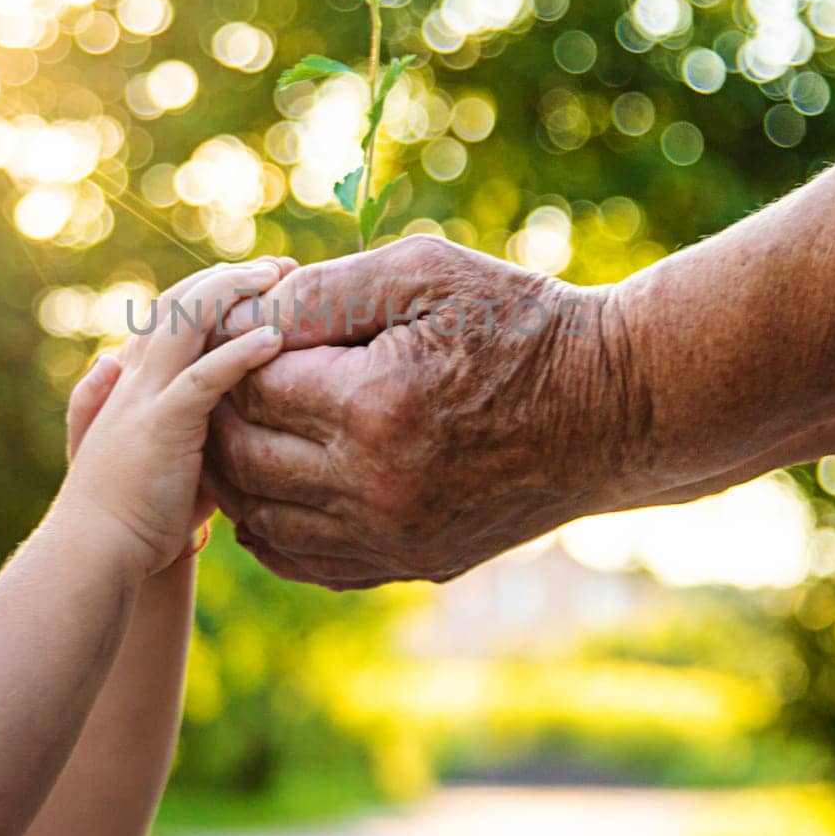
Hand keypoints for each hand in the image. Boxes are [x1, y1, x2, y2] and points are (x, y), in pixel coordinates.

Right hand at [56, 260, 286, 580]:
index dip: (211, 289)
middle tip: (277, 266)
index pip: (169, 313)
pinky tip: (273, 339)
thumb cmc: (135, 515)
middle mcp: (132, 375)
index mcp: (128, 379)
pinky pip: (204, 376)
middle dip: (229, 276)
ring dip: (234, 291)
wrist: (95, 552)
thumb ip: (188, 424)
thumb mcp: (165, 455)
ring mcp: (145, 395)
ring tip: (277, 279)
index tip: (257, 281)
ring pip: (187, 320)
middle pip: (179, 301)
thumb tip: (221, 404)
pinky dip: (239, 352)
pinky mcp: (162, 423)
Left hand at [206, 236, 640, 589]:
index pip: (248, 386)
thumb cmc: (520, 323)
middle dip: (222, 410)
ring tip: (242, 424)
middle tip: (229, 372)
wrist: (612, 407)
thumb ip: (325, 289)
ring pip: (262, 518)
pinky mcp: (413, 563)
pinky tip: (271, 489)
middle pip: (242, 457)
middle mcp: (374, 486)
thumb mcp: (426, 272)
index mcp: (372, 406)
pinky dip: (271, 529)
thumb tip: (243, 315)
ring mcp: (393, 536)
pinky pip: (308, 561)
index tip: (248, 325)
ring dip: (236, 472)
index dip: (235, 349)